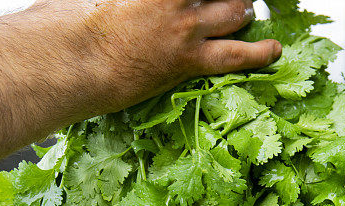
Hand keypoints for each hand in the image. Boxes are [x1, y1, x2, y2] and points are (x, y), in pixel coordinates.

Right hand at [29, 0, 281, 116]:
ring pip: (236, 8)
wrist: (70, 60)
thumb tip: (120, 0)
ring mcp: (186, 23)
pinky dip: (259, 53)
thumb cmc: (70, 21)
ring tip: (244, 10)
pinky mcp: (190, 58)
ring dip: (241, 8)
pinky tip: (273, 50)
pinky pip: (237, 55)